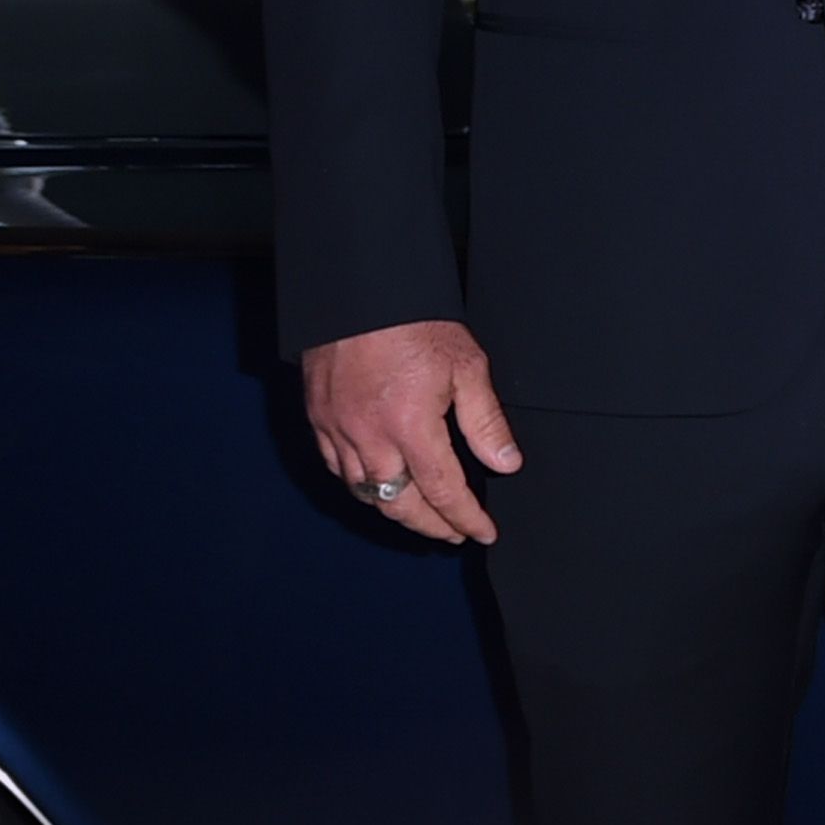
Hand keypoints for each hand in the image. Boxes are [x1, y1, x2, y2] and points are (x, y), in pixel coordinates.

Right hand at [301, 319, 521, 546]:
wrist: (356, 292)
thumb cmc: (413, 324)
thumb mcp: (467, 366)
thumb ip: (486, 422)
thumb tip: (506, 464)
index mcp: (410, 427)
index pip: (442, 491)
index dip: (465, 518)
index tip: (482, 532)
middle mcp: (369, 437)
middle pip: (399, 504)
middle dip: (429, 525)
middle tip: (453, 532)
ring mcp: (338, 430)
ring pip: (365, 492)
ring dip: (395, 509)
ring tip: (422, 514)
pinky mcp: (318, 419)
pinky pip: (338, 469)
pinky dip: (361, 486)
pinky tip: (379, 485)